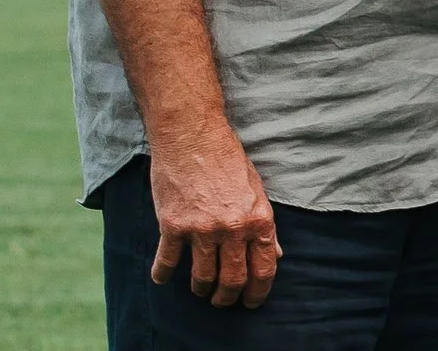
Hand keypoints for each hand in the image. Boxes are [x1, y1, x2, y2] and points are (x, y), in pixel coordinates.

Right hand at [148, 124, 279, 308]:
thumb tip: (274, 254)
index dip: (258, 292)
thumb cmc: (227, 159)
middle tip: (223, 301)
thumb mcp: (256, 189)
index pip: (263, 268)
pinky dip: (163, 274)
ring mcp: (201, 229)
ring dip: (200, 289)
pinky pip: (167, 262)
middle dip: (227, 297)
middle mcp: (232, 228)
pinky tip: (163, 277)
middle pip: (231, 280)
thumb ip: (263, 225)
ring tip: (200, 290)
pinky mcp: (172, 226)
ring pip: (201, 277)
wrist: (192, 136)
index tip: (252, 301)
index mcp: (258, 219)